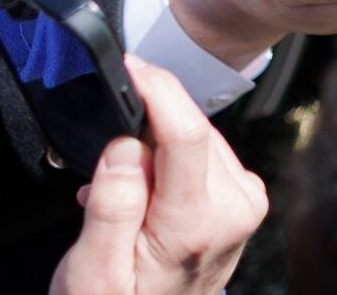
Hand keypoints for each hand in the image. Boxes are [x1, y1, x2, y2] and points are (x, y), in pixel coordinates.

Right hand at [50, 57, 266, 294]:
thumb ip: (111, 207)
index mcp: (197, 224)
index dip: (158, 89)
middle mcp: (234, 208)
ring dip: (155, 147)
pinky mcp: (243, 198)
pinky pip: (204, 154)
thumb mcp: (92, 271)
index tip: (130, 65)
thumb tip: (126, 145)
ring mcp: (244, 202)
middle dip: (145, 127)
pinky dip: (169, 161)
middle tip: (104, 163)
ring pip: (198, 137)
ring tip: (122, 193)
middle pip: (192, 129)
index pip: (188, 132)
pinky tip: (144, 191)